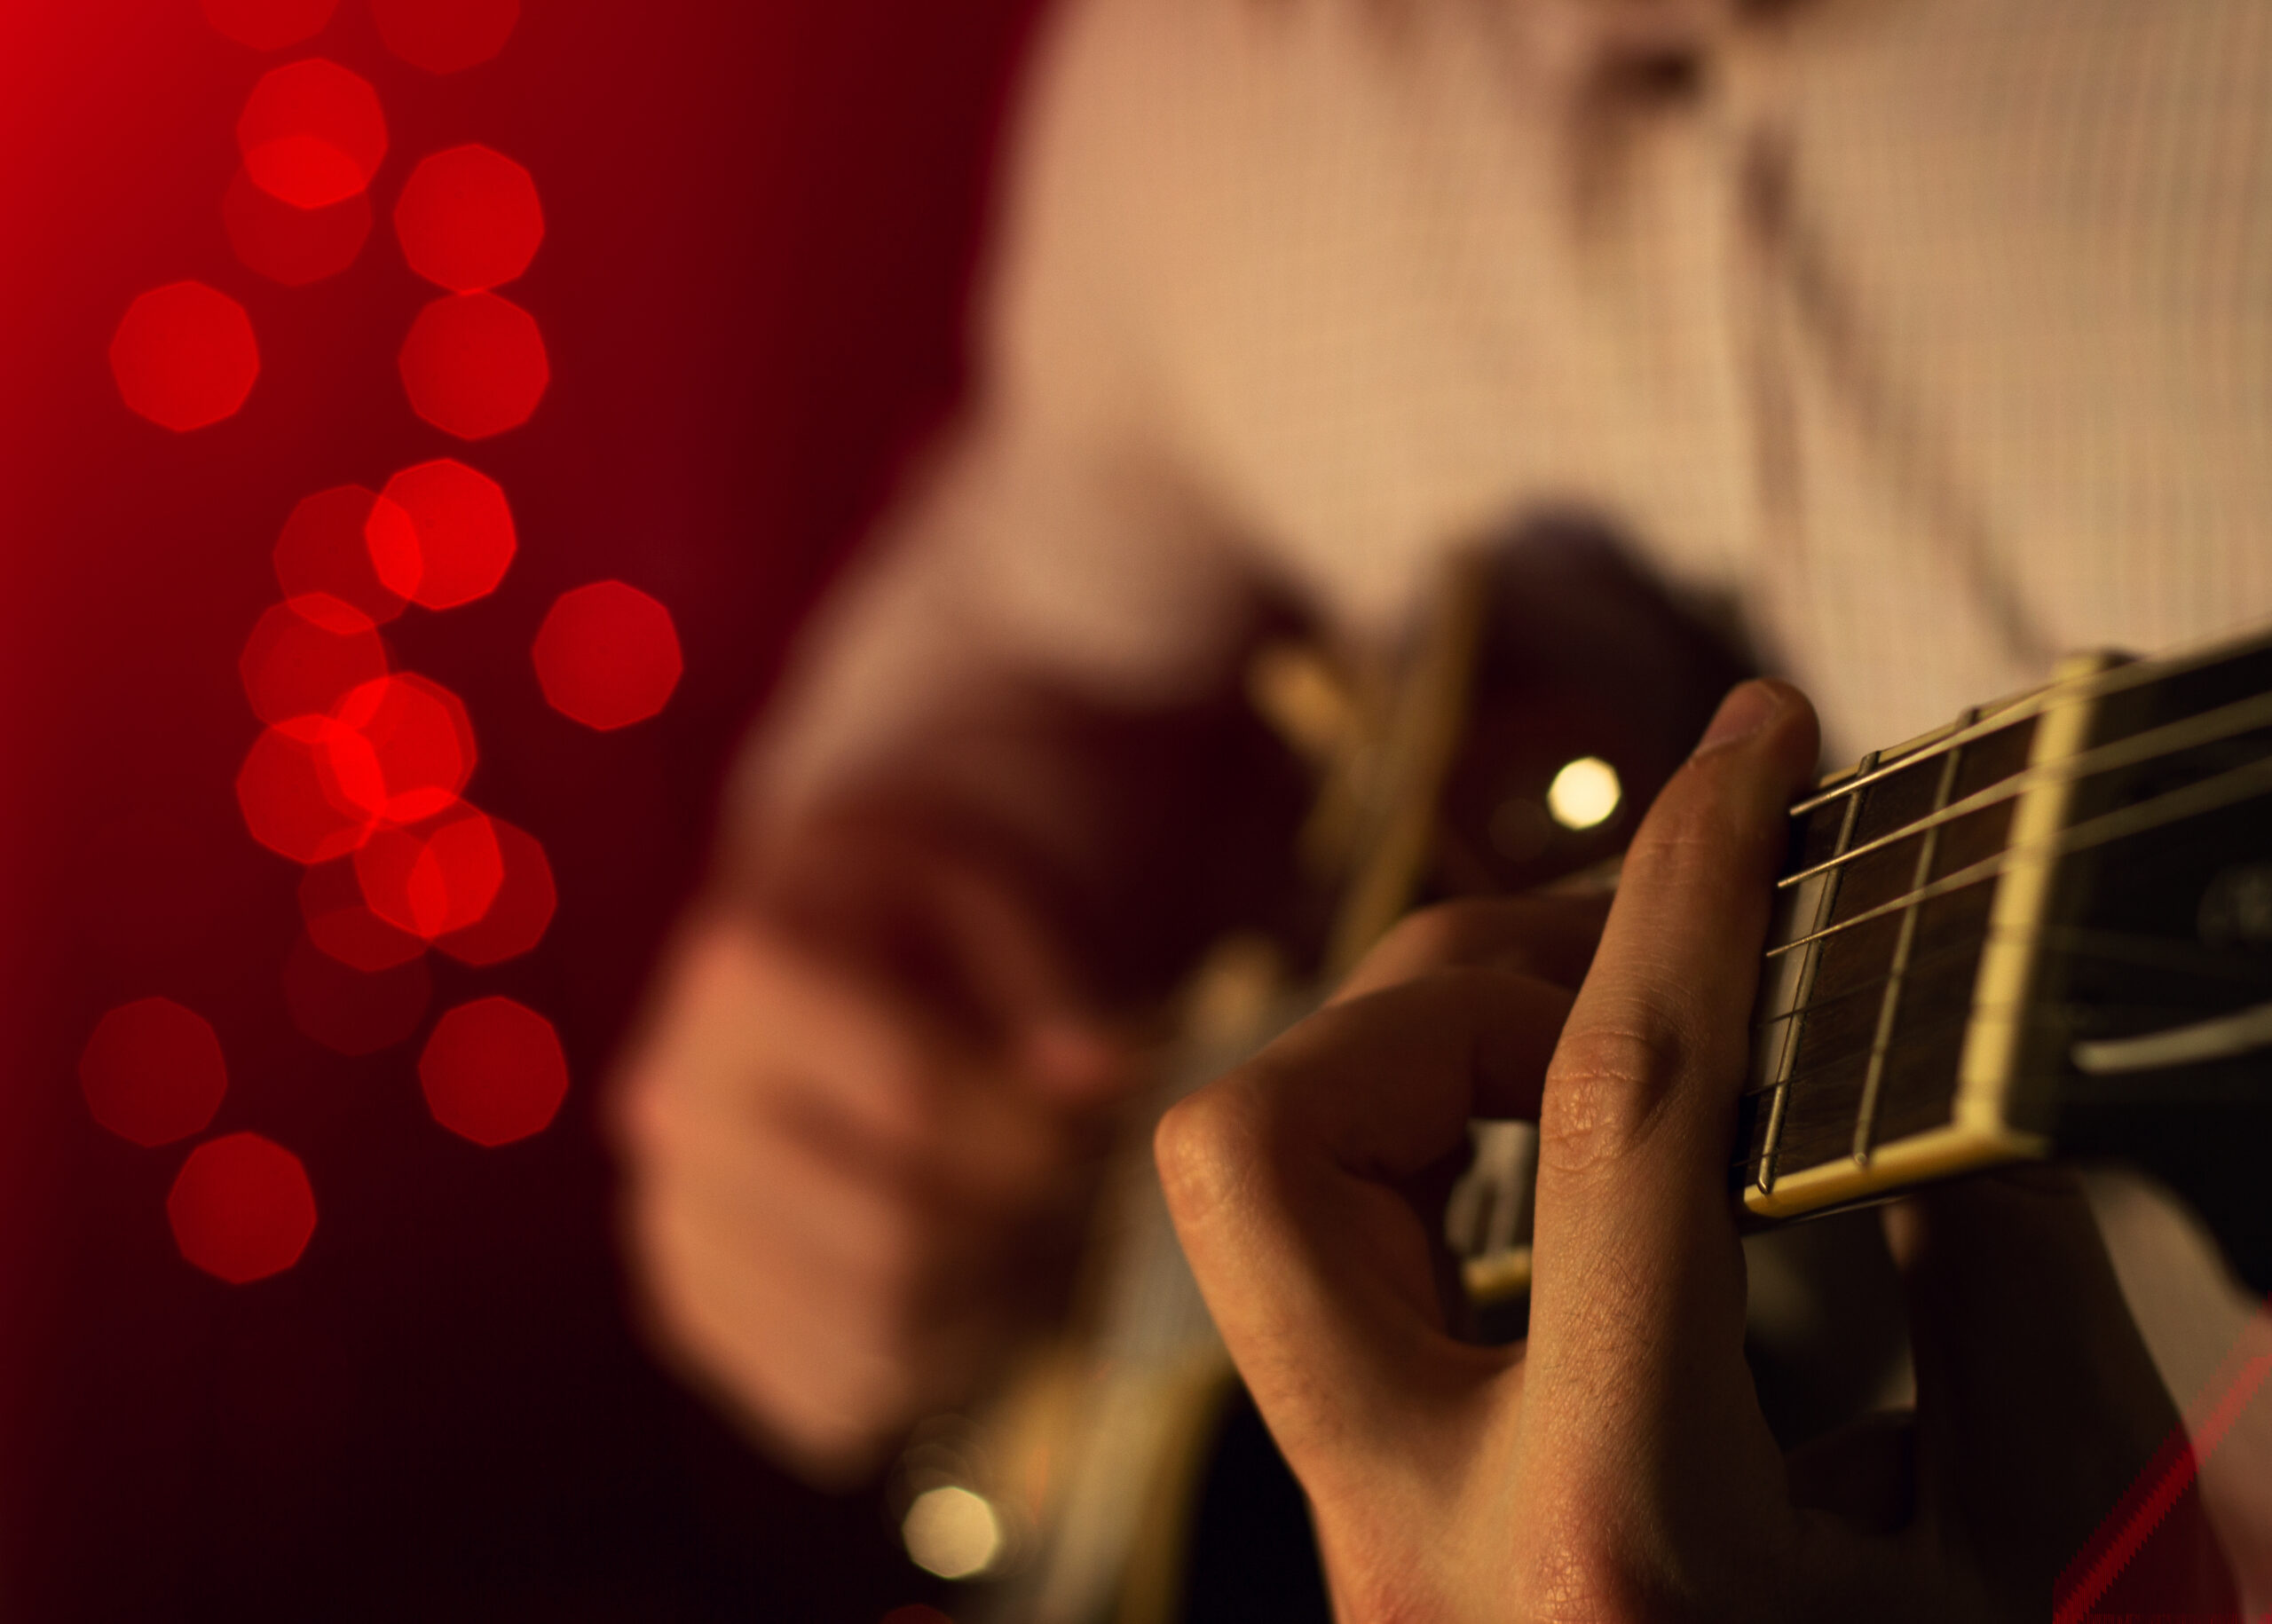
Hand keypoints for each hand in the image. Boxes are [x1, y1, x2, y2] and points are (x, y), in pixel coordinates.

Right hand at [614, 828, 1135, 1484]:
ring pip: (864, 1337)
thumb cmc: (923, 916)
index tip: (1082, 1121)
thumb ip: (1052, 977)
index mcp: (741, 970)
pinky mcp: (688, 1310)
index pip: (907, 1095)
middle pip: (886, 1238)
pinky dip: (928, 1371)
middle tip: (1066, 1194)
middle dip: (1015, 1231)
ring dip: (985, 1310)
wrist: (824, 942)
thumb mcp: (996, 893)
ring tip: (1023, 1240)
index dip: (1030, 1130)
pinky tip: (961, 1292)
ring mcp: (667, 1219)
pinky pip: (828, 1403)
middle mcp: (672, 1100)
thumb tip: (1090, 1075)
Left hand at [1158, 680, 2231, 1620]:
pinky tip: (1572, 1181)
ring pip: (1248, 1201)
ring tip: (1594, 1050)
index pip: (1615, 1107)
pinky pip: (1325, 1274)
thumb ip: (2004, 1316)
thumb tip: (1924, 1107)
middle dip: (1436, 982)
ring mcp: (1358, 1541)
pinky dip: (1433, 1168)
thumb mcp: (2049, 1570)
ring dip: (1408, 1065)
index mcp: (1615, 1530)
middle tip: (1626, 959)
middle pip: (1269, 1140)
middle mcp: (1414, 1527)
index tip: (1758, 737)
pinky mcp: (1364, 1536)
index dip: (1695, 881)